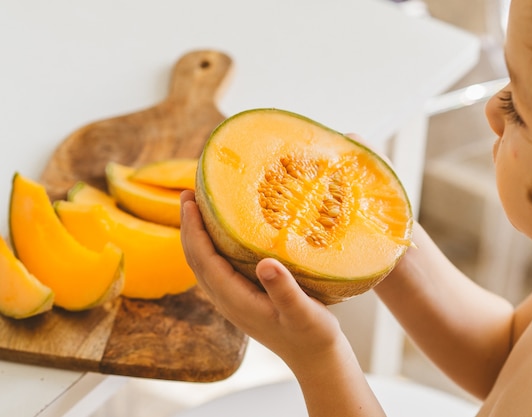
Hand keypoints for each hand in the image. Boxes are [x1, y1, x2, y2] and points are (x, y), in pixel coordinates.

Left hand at [179, 190, 345, 367]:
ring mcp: (231, 300)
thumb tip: (265, 263)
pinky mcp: (240, 298)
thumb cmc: (312, 335)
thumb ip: (284, 290)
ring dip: (196, 234)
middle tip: (187, 193)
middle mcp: (227, 300)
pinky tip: (220, 232)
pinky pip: (215, 267)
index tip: (190, 201)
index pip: (204, 260)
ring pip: (203, 263)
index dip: (194, 230)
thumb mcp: (303, 313)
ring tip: (197, 206)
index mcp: (236, 300)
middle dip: (188, 226)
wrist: (315, 358)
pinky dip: (210, 245)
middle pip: (196, 259)